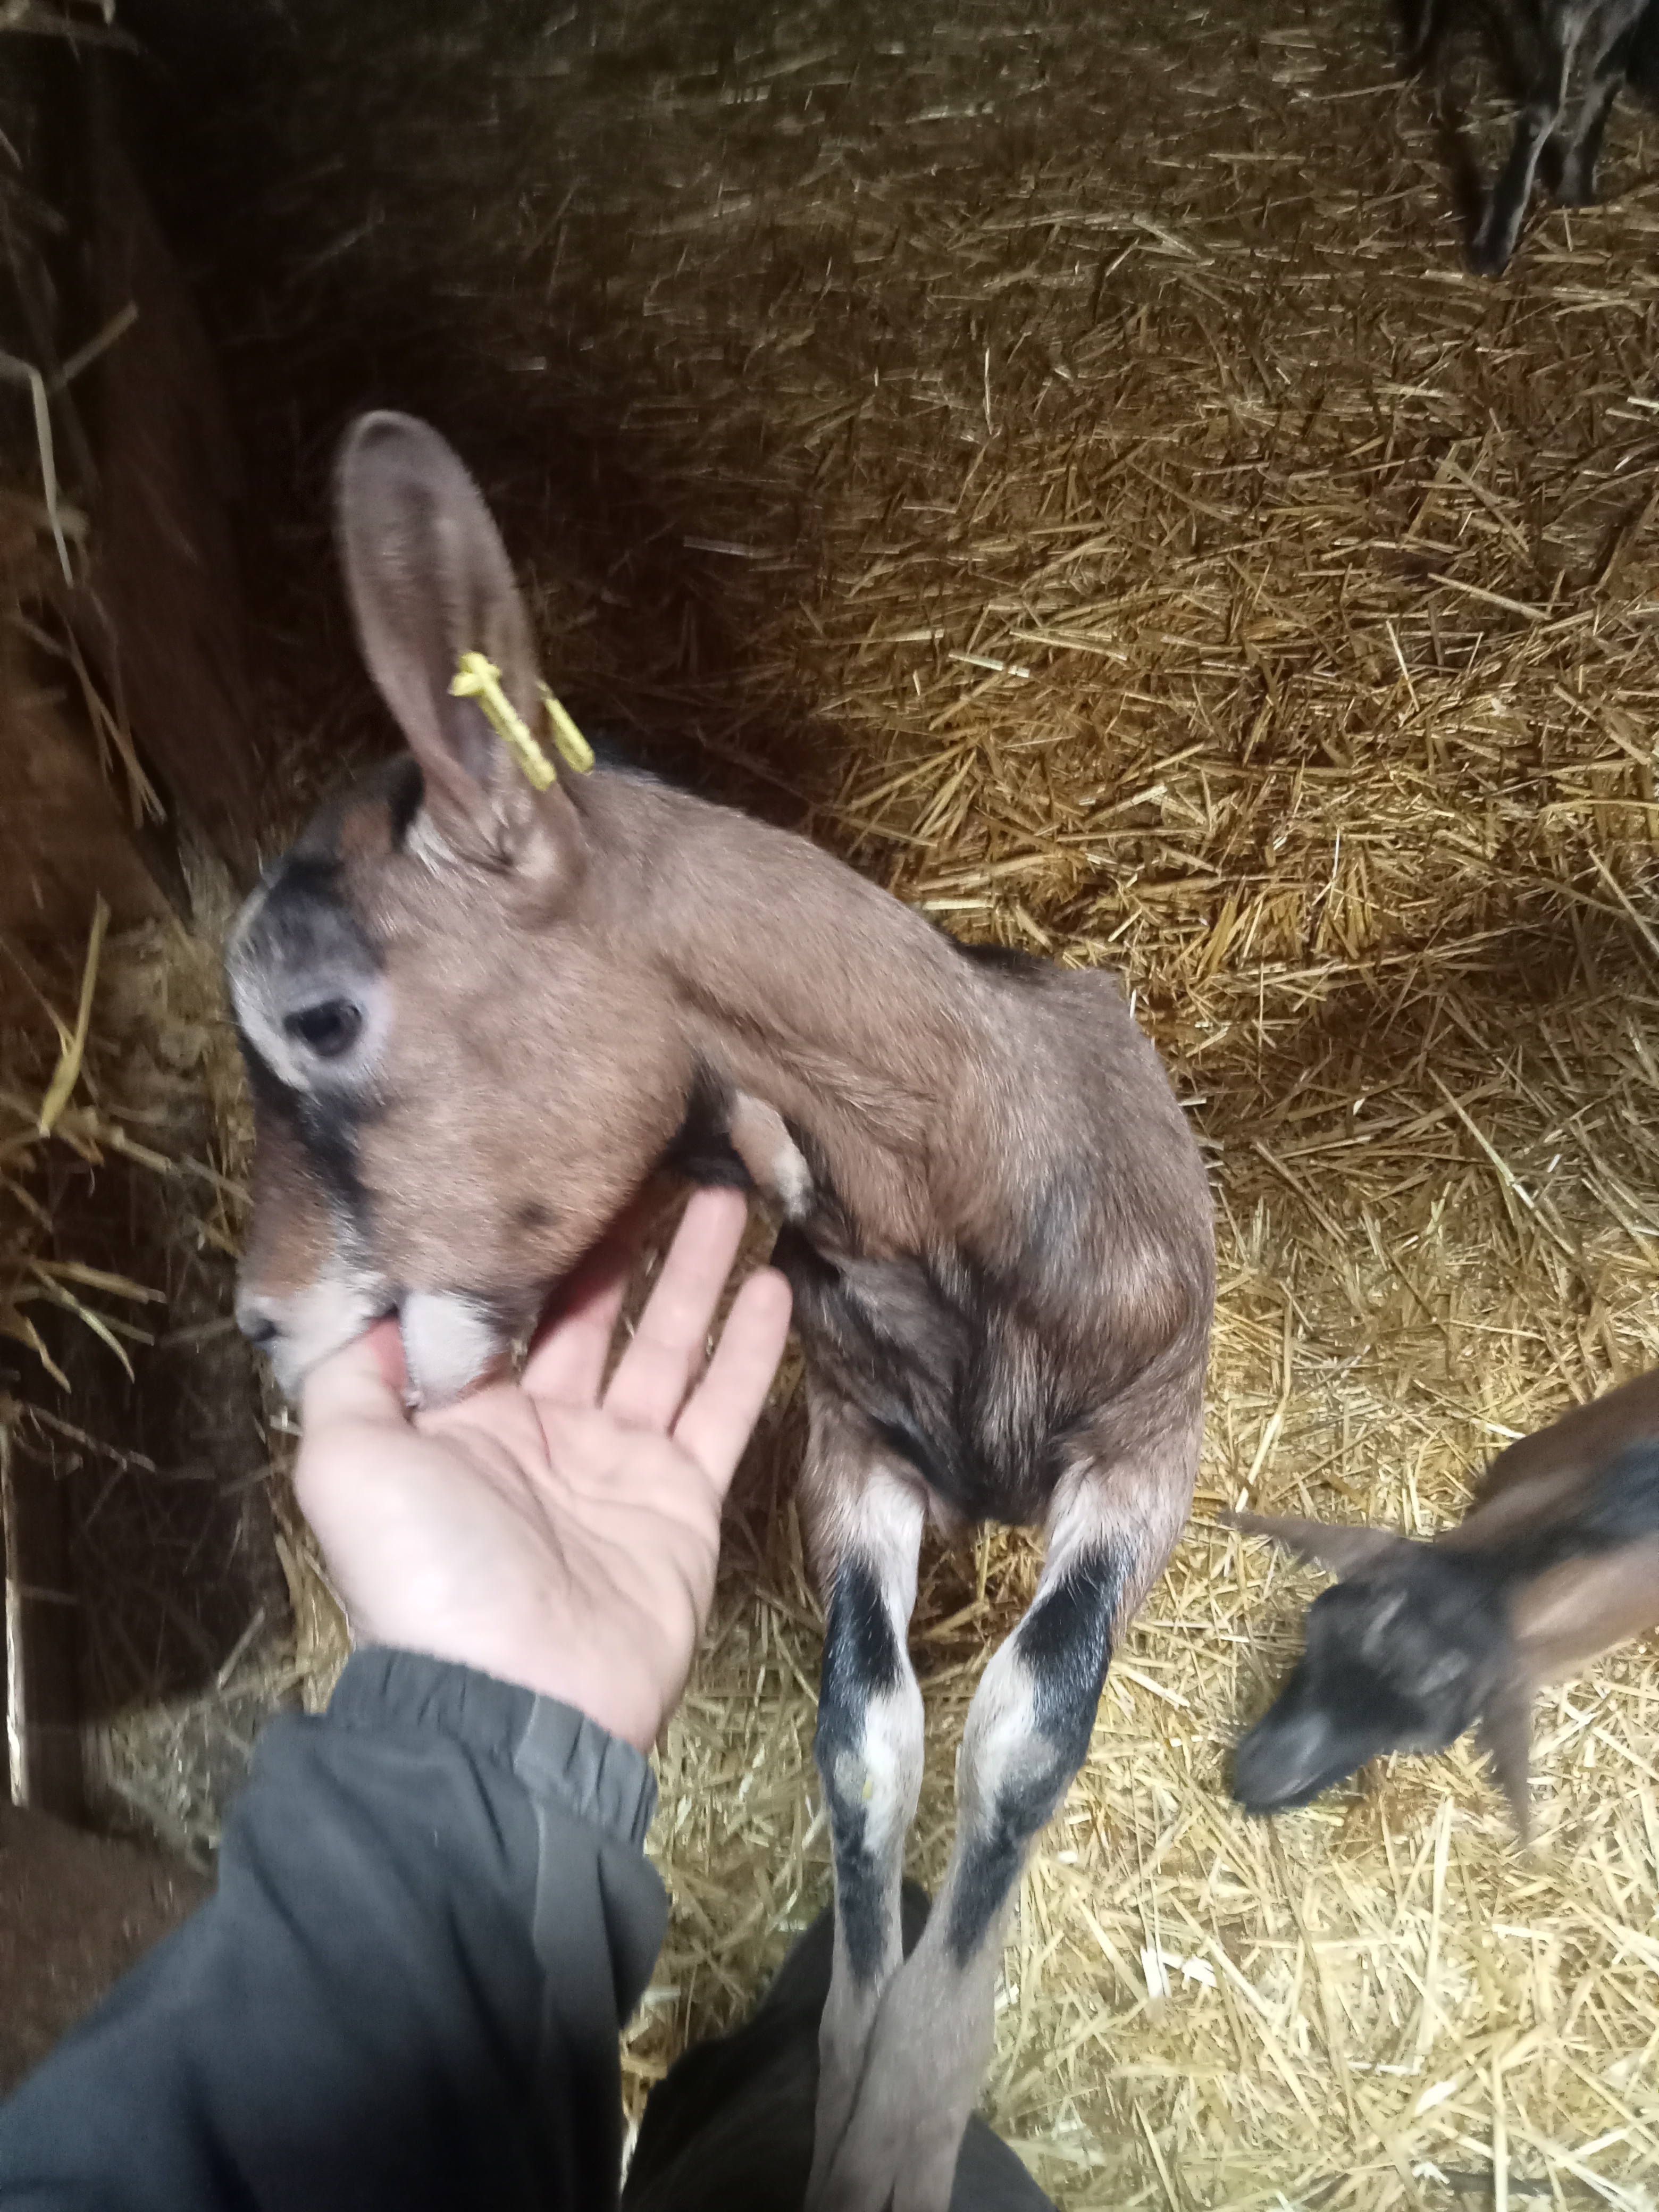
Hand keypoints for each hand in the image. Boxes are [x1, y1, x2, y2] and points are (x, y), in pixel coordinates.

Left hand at [293, 1188, 792, 1750]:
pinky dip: (749, 1349)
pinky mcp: (684, 1497)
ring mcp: (621, 1463)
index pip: (504, 1309)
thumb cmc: (426, 1576)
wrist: (513, 1700)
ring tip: (734, 1194)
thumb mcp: (344, 1462)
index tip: (564, 1167)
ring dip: (700, 1272)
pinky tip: (773, 1284)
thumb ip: (353, 1375)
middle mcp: (545, 1430)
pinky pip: (722, 1408)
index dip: (536, 1243)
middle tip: (665, 1157)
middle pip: (594, 1312)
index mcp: (464, 1418)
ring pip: (667, 1344)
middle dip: (628, 1238)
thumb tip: (384, 1303)